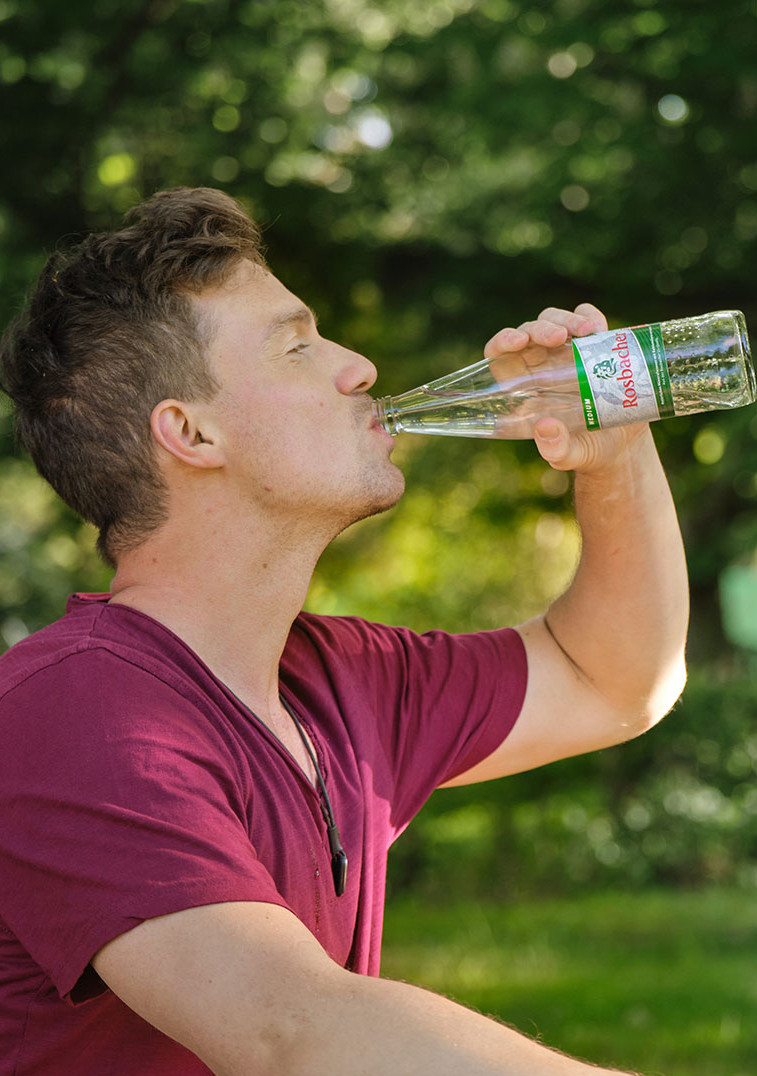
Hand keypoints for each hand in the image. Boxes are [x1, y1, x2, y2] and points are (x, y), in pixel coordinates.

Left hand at [484, 303, 648, 473]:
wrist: (623, 446)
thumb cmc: (587, 452)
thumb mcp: (571, 456)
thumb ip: (556, 449)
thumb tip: (545, 429)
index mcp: (523, 389)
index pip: (500, 356)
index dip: (502, 342)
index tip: (518, 341)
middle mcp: (541, 366)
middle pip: (530, 333)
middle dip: (541, 328)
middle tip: (560, 336)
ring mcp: (567, 353)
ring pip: (556, 321)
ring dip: (568, 319)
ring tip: (588, 331)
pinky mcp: (595, 346)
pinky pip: (587, 319)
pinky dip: (592, 316)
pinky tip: (600, 329)